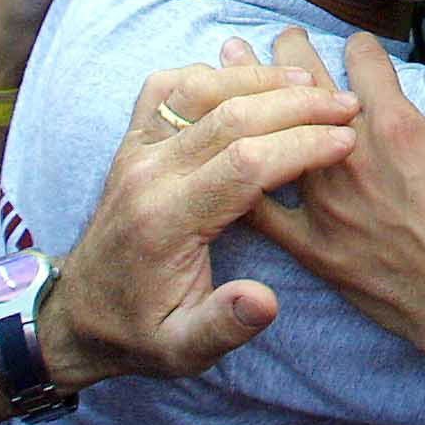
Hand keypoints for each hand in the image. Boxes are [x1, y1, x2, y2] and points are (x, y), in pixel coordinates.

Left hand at [42, 53, 359, 388]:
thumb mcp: (182, 351)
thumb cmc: (139, 332)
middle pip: (229, 115)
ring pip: (198, 87)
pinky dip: (212, 73)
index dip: (301, 145)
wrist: (76, 315)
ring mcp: (135, 150)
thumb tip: (265, 300)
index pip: (244, 162)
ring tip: (312, 82)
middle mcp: (147, 174)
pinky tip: (249, 82)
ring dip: (260, 78)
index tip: (347, 142)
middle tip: (348, 104)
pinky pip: (168, 87)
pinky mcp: (132, 140)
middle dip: (298, 103)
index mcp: (166, 220)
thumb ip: (223, 327)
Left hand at [248, 30, 424, 375]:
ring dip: (249, 94)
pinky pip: (261, 208)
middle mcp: (351, 157)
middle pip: (306, 87)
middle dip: (292, 52)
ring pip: (271, 135)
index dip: (361, 46)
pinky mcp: (311, 245)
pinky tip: (217, 152)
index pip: (363, 62)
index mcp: (398, 126)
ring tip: (232, 63)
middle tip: (282, 35)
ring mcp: (324, 203)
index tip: (359, 47)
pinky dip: (237, 177)